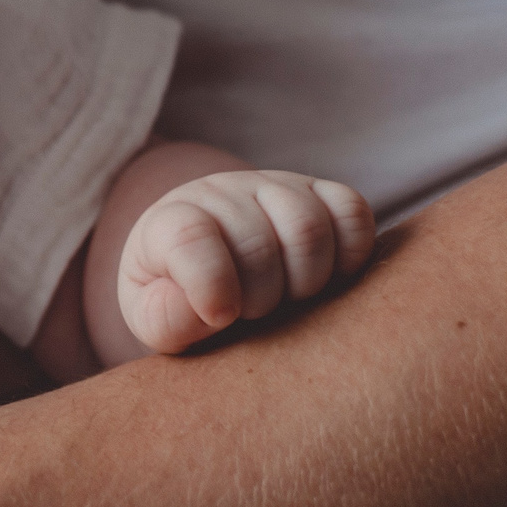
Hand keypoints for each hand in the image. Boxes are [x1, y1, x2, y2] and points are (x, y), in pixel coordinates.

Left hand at [118, 170, 374, 353]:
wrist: (206, 263)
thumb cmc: (178, 298)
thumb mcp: (154, 318)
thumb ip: (165, 320)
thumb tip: (209, 312)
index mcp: (168, 222)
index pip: (189, 236)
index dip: (210, 284)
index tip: (221, 316)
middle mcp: (221, 192)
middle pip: (258, 242)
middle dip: (262, 297)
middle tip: (254, 314)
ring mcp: (272, 186)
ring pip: (308, 227)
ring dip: (306, 281)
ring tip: (288, 299)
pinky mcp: (319, 191)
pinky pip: (352, 212)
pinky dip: (350, 256)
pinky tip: (328, 279)